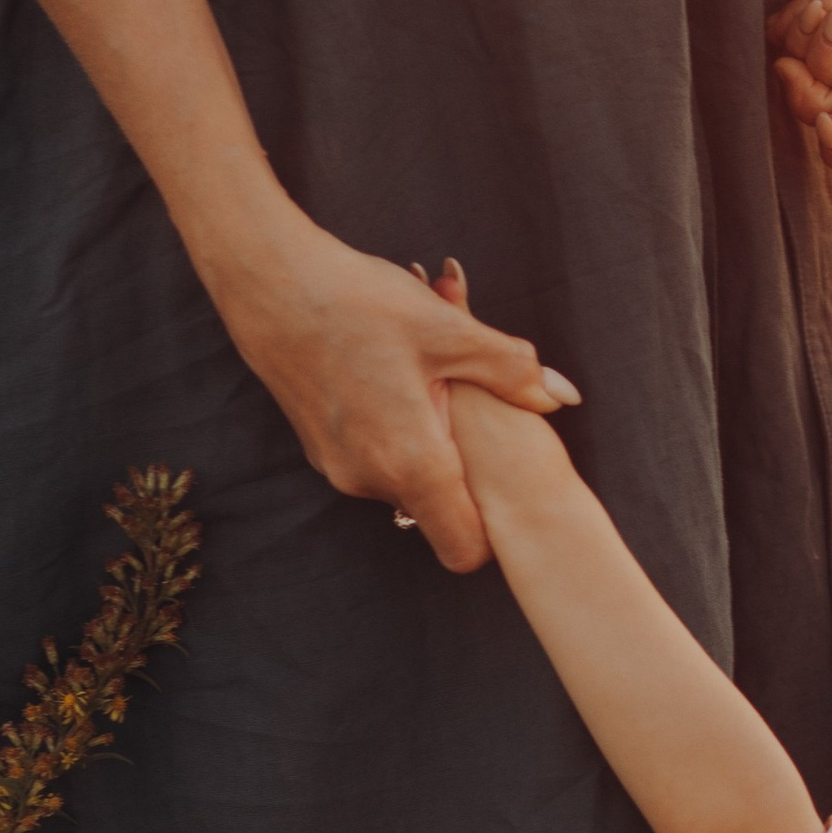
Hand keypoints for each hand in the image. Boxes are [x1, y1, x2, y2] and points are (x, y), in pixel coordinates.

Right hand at [207, 218, 577, 572]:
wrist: (268, 284)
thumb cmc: (360, 303)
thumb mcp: (450, 332)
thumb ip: (513, 372)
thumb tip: (563, 398)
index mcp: (411, 462)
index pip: (466, 548)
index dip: (496, 527)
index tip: (507, 485)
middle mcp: (370, 480)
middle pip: (439, 512)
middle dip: (464, 472)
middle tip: (468, 407)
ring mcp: (340, 469)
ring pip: (407, 482)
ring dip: (429, 447)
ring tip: (429, 380)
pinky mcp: (322, 450)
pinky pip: (376, 461)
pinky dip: (397, 435)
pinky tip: (394, 377)